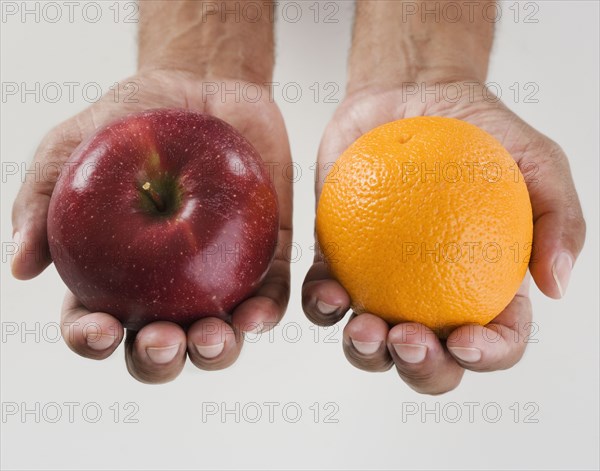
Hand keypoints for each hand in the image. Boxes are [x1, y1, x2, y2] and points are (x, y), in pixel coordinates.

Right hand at [12, 69, 291, 382]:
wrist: (203, 86)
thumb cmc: (130, 120)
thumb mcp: (71, 147)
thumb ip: (39, 199)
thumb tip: (21, 266)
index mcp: (115, 276)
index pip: (97, 323)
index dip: (93, 340)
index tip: (101, 330)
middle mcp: (166, 289)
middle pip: (160, 347)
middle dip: (159, 360)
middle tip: (163, 343)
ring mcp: (218, 277)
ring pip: (218, 337)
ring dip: (215, 353)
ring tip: (213, 339)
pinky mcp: (264, 259)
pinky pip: (269, 297)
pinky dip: (265, 314)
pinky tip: (258, 315)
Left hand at [302, 80, 584, 393]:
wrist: (412, 96)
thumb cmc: (478, 131)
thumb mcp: (538, 162)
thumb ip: (560, 219)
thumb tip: (557, 286)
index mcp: (484, 287)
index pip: (496, 340)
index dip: (487, 357)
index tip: (467, 340)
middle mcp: (431, 296)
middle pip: (430, 360)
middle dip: (419, 369)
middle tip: (407, 339)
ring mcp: (380, 283)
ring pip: (370, 343)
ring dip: (364, 352)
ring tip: (363, 326)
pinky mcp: (337, 260)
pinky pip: (325, 296)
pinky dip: (322, 305)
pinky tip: (327, 292)